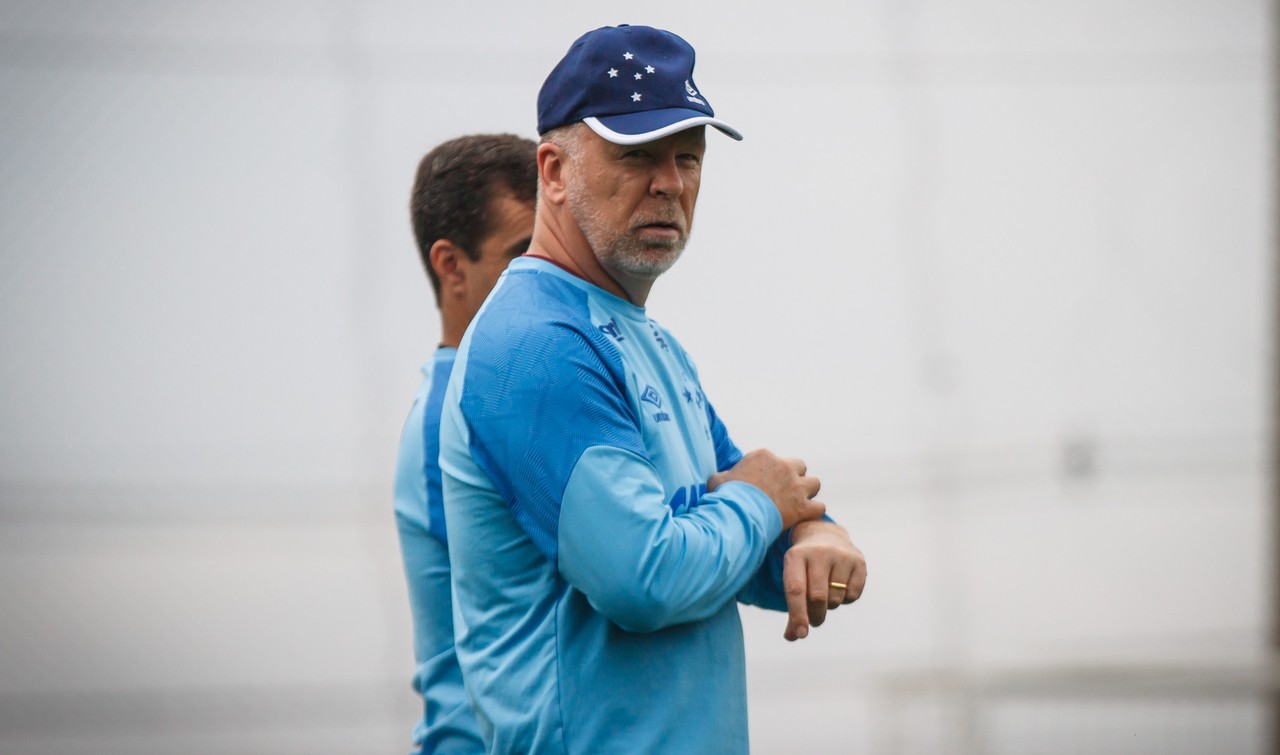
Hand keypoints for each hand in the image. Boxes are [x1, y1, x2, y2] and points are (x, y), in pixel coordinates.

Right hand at [707, 449, 824, 530]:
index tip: (764, 485)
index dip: (771, 473)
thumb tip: (719, 480)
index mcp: (764, 456)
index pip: (774, 460)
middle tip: (785, 491)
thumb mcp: (717, 481)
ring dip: (808, 492)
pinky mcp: (803, 507)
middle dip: (795, 477)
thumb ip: (722, 476)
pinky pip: (819, 507)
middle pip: (800, 466)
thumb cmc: (725, 496)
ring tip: (798, 503)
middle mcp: (784, 467)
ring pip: (815, 484)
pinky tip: (804, 518)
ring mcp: (796, 487)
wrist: (737, 513)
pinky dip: (813, 513)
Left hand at [781, 519, 865, 640]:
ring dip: (830, 606)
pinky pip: (853, 595)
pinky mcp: (859, 561)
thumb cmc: (804, 566)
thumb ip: (793, 609)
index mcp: (796, 556)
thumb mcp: (793, 579)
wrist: (825, 535)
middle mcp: (819, 552)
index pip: (796, 589)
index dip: (798, 614)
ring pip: (836, 599)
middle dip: (815, 616)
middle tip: (814, 620)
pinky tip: (840, 586)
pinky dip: (845, 600)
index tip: (801, 634)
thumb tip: (792, 637)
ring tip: (827, 593)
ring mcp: (841, 555)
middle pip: (818, 598)